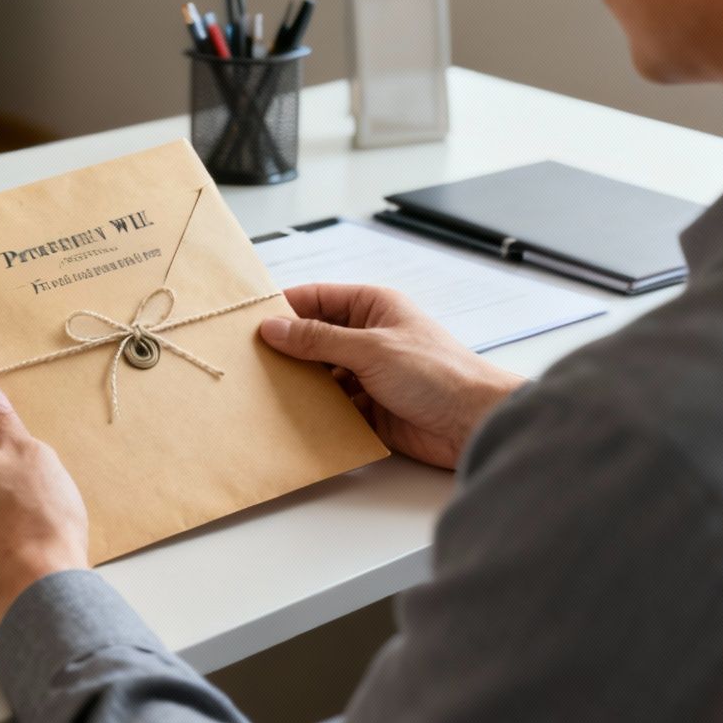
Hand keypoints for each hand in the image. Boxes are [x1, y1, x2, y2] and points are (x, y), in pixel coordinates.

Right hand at [259, 283, 525, 469]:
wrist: (475, 423)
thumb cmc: (438, 373)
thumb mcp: (370, 348)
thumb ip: (318, 339)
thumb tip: (273, 327)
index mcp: (372, 308)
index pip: (316, 299)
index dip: (283, 308)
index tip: (248, 322)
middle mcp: (367, 337)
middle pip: (312, 338)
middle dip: (285, 350)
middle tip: (248, 361)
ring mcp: (367, 374)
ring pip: (319, 374)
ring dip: (299, 383)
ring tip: (264, 390)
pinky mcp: (369, 408)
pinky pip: (331, 406)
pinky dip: (314, 411)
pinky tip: (292, 415)